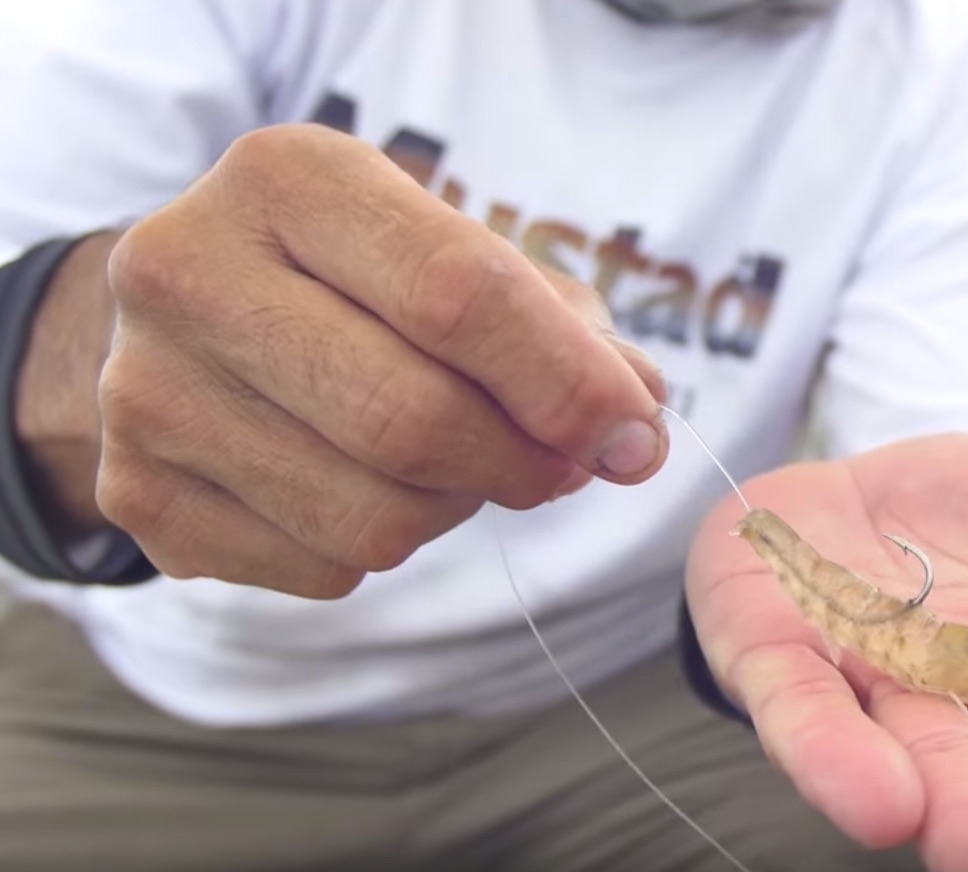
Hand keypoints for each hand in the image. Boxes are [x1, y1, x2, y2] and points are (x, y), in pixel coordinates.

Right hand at [95, 124, 666, 596]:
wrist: (196, 315)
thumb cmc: (365, 283)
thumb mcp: (462, 258)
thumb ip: (569, 333)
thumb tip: (639, 426)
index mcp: (289, 178)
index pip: (457, 292)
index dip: (567, 381)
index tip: (634, 435)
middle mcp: (190, 269)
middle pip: (411, 418)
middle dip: (523, 462)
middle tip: (560, 466)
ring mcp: (147, 388)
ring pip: (373, 516)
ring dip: (455, 508)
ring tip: (453, 463)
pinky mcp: (140, 492)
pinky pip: (324, 567)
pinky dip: (383, 548)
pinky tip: (367, 486)